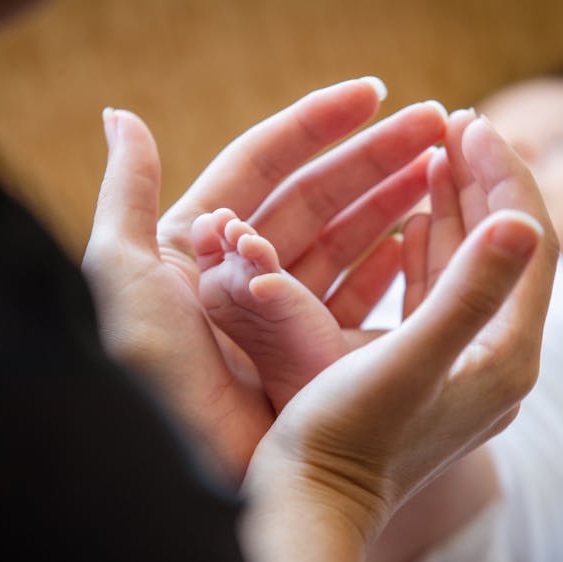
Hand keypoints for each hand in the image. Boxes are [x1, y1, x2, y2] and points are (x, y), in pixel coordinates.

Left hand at [81, 78, 447, 477]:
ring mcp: (275, 315)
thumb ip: (126, 192)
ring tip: (442, 168)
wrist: (173, 465)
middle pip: (315, 196)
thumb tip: (121, 117)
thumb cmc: (142, 368)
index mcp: (194, 240)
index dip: (316, 125)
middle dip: (373, 156)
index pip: (262, 163)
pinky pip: (353, 298)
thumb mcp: (120, 271)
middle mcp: (237, 271)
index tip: (373, 94)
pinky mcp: (303, 356)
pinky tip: (420, 236)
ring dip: (390, 202)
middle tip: (436, 122)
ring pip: (343, 241)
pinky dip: (387, 266)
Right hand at [240, 114, 556, 561]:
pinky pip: (441, 291)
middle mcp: (497, 360)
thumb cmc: (346, 439)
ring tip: (438, 151)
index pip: (528, 244)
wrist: (312, 504)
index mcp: (507, 357)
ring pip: (471, 266)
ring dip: (457, 207)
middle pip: (506, 250)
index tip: (472, 123)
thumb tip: (526, 222)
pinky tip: (414, 216)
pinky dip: (431, 246)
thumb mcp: (407, 363)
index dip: (504, 178)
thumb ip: (470, 294)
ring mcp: (464, 364)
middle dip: (484, 182)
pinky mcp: (430, 368)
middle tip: (458, 121)